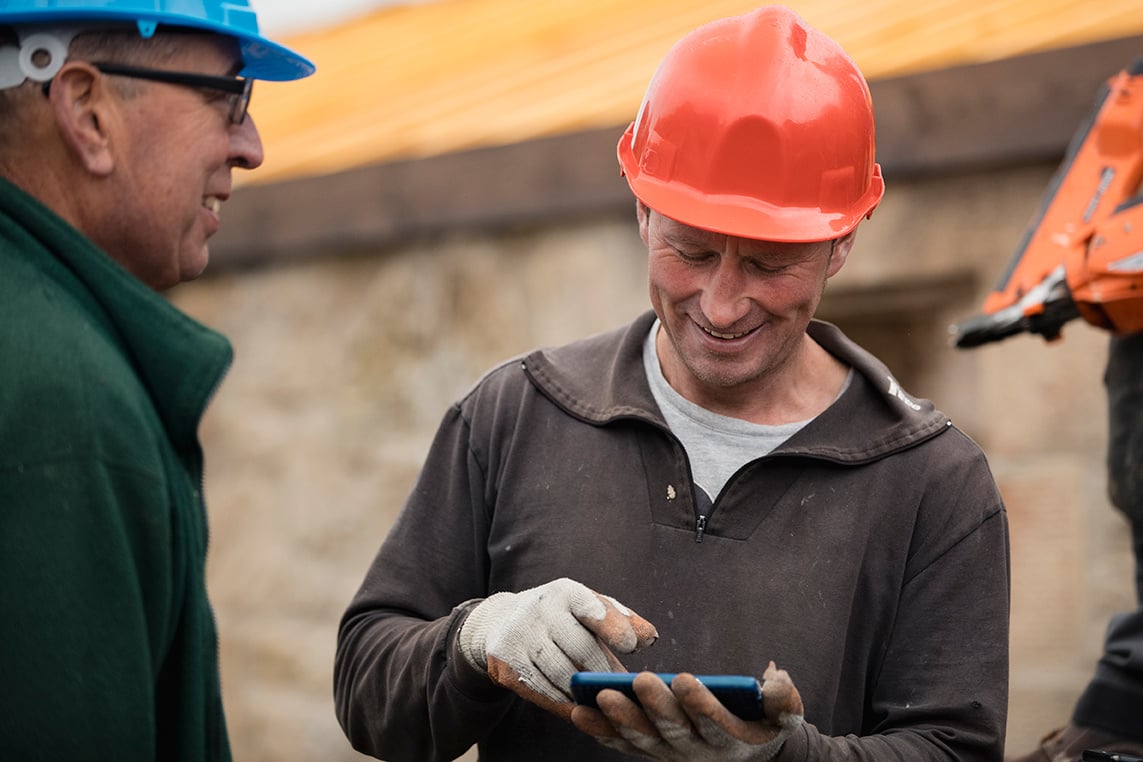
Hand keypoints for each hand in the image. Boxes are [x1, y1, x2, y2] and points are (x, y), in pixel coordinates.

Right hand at [457, 577, 657, 719]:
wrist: (501, 625)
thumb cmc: (561, 620)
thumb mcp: (589, 610)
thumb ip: (623, 621)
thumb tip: (649, 638)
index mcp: (565, 592)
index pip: (590, 606)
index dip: (612, 626)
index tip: (631, 647)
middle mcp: (539, 610)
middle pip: (579, 647)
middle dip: (602, 670)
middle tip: (620, 688)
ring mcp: (518, 637)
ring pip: (561, 674)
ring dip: (584, 691)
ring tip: (602, 700)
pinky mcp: (505, 664)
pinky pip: (541, 691)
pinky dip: (562, 703)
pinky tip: (577, 708)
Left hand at [570, 661, 803, 760]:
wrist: (746, 750)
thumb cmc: (761, 721)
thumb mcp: (782, 713)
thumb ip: (784, 700)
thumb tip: (776, 681)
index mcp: (731, 740)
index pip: (715, 723)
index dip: (701, 704)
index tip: (687, 679)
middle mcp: (697, 753)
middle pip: (673, 731)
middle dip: (655, 706)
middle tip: (640, 679)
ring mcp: (670, 754)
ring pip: (642, 740)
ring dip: (619, 720)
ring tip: (598, 697)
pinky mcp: (650, 751)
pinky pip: (622, 744)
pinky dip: (601, 732)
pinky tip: (579, 713)